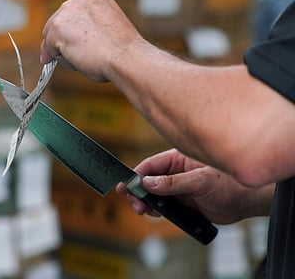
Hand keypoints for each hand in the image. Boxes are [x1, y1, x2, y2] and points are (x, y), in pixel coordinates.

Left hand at [41, 0, 142, 81]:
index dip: (73, 31)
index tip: (79, 41)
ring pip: (53, 36)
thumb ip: (89, 26)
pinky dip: (60, 58)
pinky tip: (79, 59)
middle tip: (80, 54)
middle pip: (59, 21)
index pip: (74, 12)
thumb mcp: (107, 27)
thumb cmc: (122, 49)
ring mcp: (66, 10)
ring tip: (86, 57)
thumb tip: (70, 41)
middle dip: (64, 39)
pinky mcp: (56, 27)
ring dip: (63, 49)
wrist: (125, 57)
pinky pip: (49, 49)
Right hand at [116, 148, 273, 224]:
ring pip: (153, 194)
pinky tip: (156, 214)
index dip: (136, 175)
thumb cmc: (229, 184)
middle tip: (136, 204)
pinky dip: (156, 211)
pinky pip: (163, 206)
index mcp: (178, 159)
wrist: (247, 202)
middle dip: (138, 191)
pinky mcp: (182, 202)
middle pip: (148, 180)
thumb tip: (149, 183)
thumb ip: (174, 183)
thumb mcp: (200, 181)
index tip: (126, 186)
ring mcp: (178, 188)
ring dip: (146, 202)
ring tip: (144, 210)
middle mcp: (175, 172)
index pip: (151, 165)